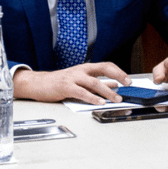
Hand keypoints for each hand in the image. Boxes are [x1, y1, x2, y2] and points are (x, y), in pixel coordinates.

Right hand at [13, 62, 129, 103]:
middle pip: (104, 70)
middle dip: (118, 77)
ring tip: (116, 99)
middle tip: (126, 88)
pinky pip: (81, 92)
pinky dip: (92, 98)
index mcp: (86, 67)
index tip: (128, 81)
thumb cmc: (60, 82)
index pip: (107, 66)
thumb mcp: (81, 80)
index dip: (119, 72)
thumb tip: (114, 85)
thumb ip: (97, 82)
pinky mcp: (65, 87)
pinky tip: (99, 102)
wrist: (39, 83)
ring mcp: (73, 77)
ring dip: (107, 92)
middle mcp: (81, 70)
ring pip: (94, 83)